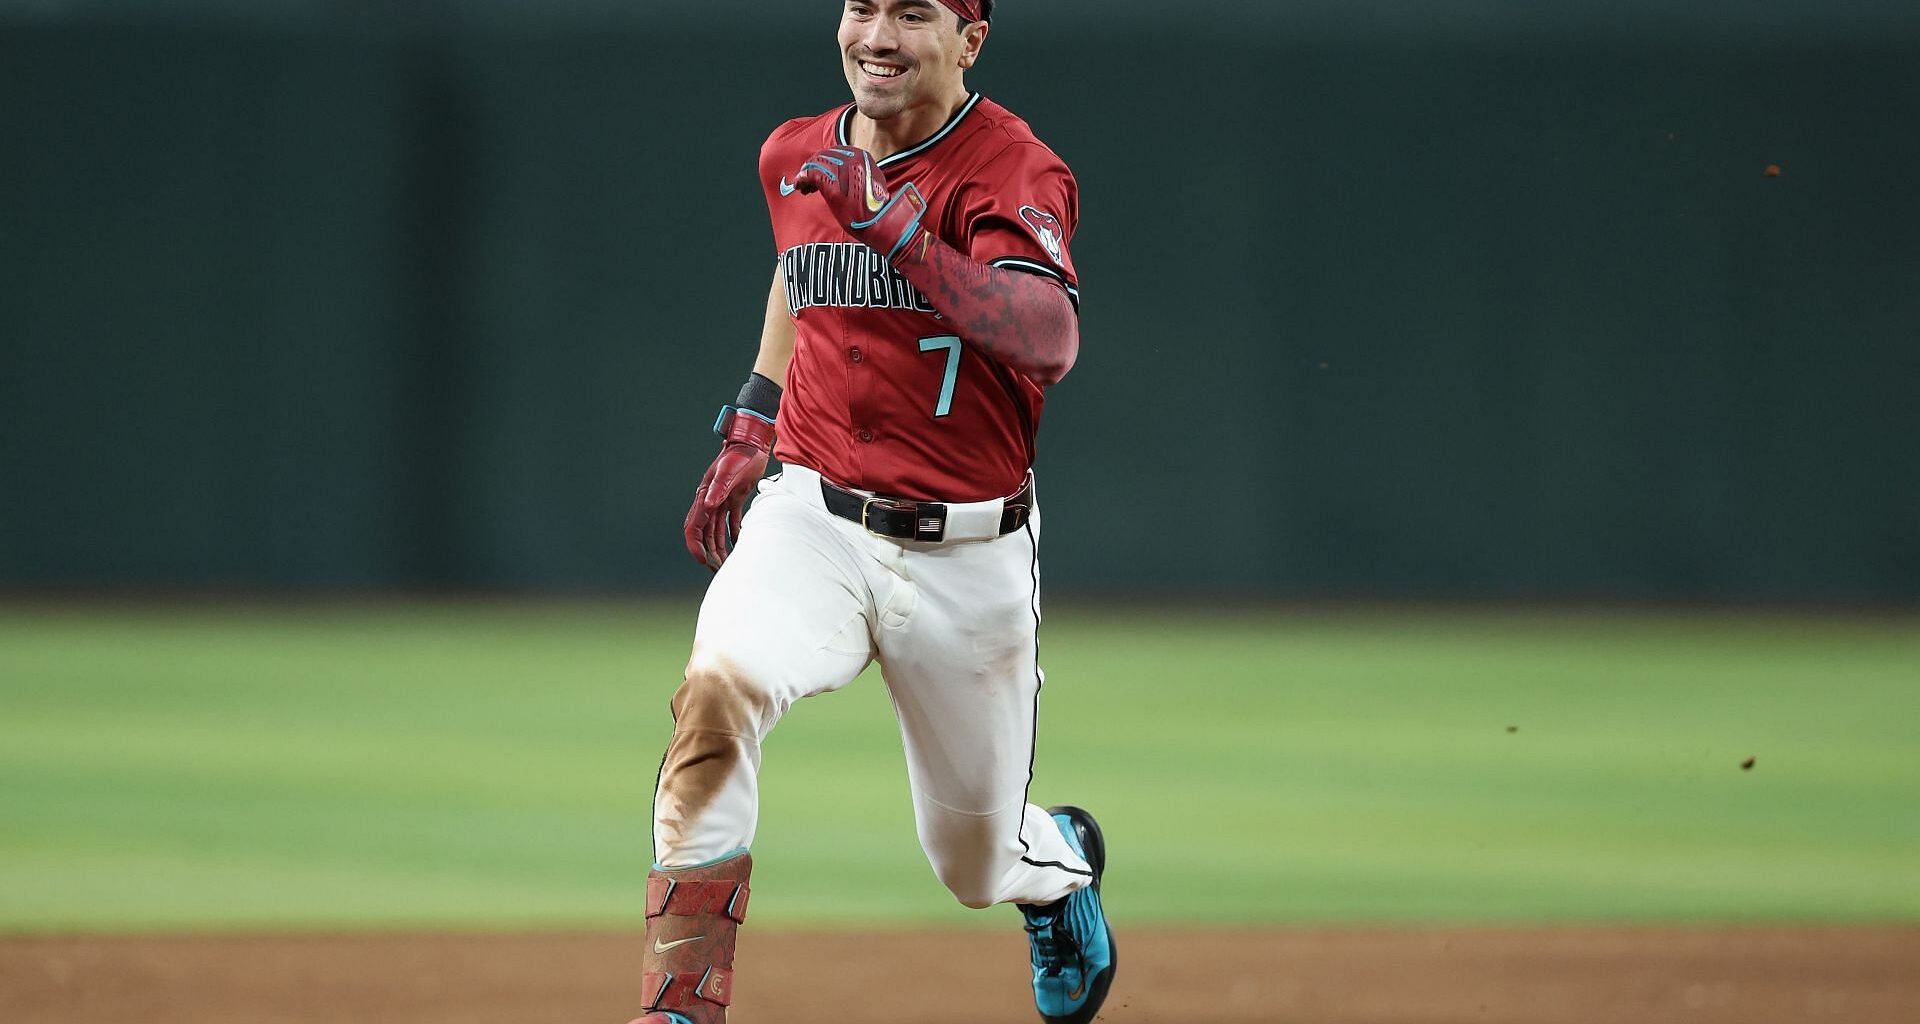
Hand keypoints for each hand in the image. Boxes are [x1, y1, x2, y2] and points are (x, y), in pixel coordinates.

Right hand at [683, 410, 774, 570]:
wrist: (752, 442)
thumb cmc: (739, 455)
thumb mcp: (728, 471)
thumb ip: (719, 488)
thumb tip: (708, 507)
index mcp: (704, 497)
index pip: (693, 527)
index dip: (695, 545)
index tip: (703, 561)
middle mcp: (710, 501)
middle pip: (704, 534)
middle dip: (709, 553)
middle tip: (719, 570)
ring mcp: (722, 500)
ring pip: (717, 531)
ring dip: (720, 548)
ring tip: (728, 564)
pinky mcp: (735, 499)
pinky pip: (731, 522)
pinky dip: (734, 535)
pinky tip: (741, 545)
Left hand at [790, 146, 928, 261]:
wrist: (879, 222)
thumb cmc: (874, 209)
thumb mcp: (868, 184)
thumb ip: (855, 174)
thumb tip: (837, 176)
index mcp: (862, 156)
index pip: (835, 153)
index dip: (824, 162)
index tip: (819, 174)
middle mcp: (852, 158)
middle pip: (823, 156)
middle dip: (813, 167)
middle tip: (808, 183)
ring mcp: (842, 168)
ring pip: (815, 163)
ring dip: (806, 175)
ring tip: (804, 188)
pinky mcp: (832, 181)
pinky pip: (810, 174)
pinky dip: (802, 179)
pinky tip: (800, 187)